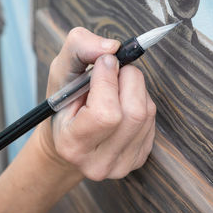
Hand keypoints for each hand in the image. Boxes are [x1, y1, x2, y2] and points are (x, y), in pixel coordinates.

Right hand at [38, 27, 155, 180]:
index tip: (102, 62)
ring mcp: (121, 165)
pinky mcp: (139, 158)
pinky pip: (152, 121)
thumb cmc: (62, 105)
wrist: (68, 140)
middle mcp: (99, 162)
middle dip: (127, 78)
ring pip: (147, 113)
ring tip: (115, 87)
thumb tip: (113, 47)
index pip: (105, 113)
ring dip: (135, 88)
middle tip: (112, 70)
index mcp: (72, 145)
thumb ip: (79, 49)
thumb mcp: (60, 72)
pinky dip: (140, 101)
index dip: (108, 79)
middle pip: (134, 112)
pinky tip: (123, 102)